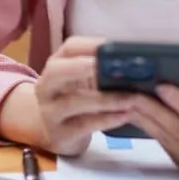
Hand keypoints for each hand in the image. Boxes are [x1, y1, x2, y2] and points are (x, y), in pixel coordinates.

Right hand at [32, 36, 135, 155]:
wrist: (59, 134)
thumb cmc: (76, 101)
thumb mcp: (82, 83)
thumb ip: (99, 71)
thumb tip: (132, 62)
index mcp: (55, 66)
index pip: (69, 48)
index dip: (91, 45)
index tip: (114, 46)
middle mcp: (46, 86)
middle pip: (58, 71)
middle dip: (85, 67)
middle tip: (113, 66)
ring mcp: (49, 112)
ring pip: (73, 101)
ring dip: (105, 99)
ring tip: (130, 98)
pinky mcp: (59, 134)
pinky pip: (83, 125)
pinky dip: (106, 119)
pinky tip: (124, 116)